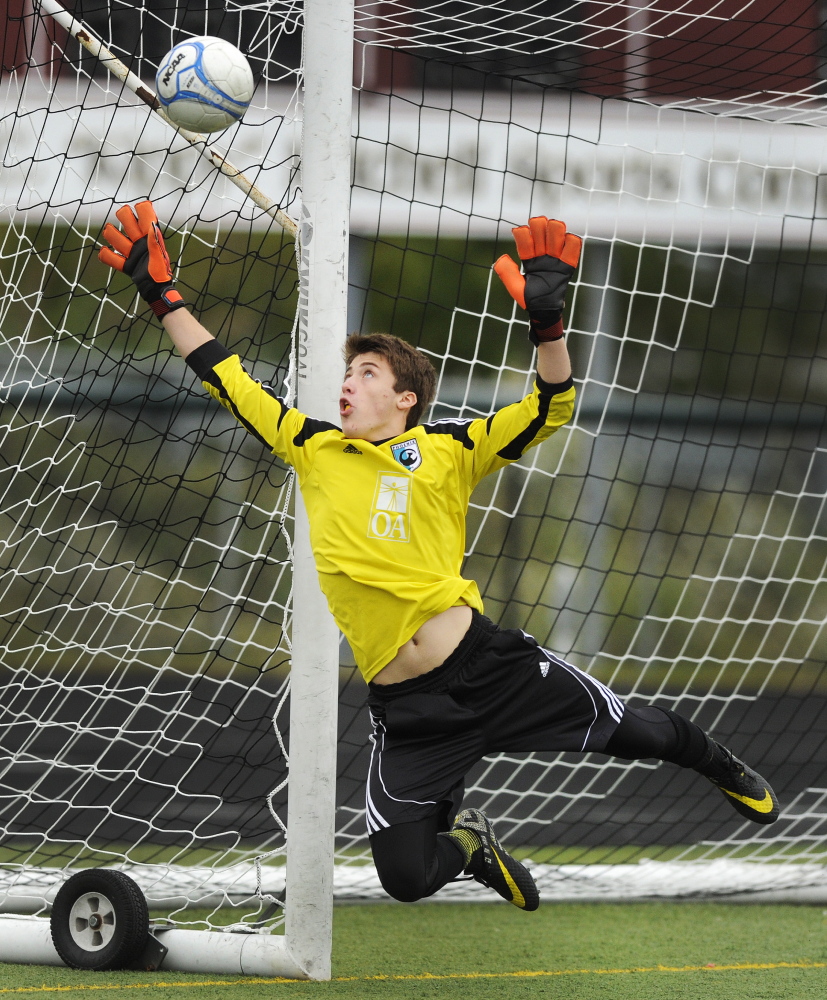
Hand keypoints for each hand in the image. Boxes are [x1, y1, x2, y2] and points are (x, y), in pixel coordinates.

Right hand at [99, 201, 185, 317]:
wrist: (155, 291)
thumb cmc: (160, 273)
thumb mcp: (158, 256)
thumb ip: (154, 241)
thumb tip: (152, 224)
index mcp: (150, 237)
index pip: (145, 215)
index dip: (141, 209)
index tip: (139, 209)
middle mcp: (140, 242)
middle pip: (126, 220)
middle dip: (123, 217)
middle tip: (124, 220)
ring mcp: (132, 253)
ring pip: (116, 237)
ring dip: (112, 235)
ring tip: (114, 238)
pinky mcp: (127, 265)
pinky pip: (111, 258)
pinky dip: (106, 255)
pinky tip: (105, 252)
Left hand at [494, 217, 581, 344]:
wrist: (545, 310)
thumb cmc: (530, 299)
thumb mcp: (516, 287)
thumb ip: (507, 273)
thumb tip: (502, 257)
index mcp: (529, 258)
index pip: (525, 238)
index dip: (522, 233)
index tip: (519, 233)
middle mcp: (542, 254)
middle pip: (542, 230)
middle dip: (539, 225)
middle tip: (538, 227)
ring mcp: (555, 258)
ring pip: (557, 233)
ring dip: (554, 228)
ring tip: (553, 228)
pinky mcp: (567, 264)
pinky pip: (573, 247)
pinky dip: (571, 241)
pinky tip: (566, 240)